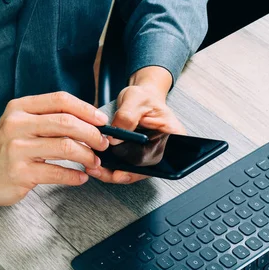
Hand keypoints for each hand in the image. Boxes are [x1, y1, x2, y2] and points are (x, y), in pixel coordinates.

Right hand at [0, 92, 108, 206]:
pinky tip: (81, 177)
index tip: (102, 121)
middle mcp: (17, 125)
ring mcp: (17, 149)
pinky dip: (75, 176)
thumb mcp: (20, 123)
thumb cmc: (5, 148)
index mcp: (20, 108)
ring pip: (66, 147)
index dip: (86, 109)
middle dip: (92, 134)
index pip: (60, 100)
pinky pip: (58, 173)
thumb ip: (47, 118)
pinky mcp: (20, 173)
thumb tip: (89, 120)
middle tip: (103, 144)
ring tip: (94, 161)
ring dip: (87, 156)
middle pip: (66, 123)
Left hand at [87, 66, 185, 183]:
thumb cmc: (144, 96)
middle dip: (120, 172)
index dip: (136, 168)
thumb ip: (126, 117)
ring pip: (133, 171)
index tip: (118, 173)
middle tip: (99, 170)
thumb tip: (115, 138)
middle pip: (144, 169)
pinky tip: (99, 165)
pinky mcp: (139, 155)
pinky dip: (112, 166)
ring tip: (95, 169)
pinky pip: (127, 166)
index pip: (155, 157)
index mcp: (173, 134)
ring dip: (113, 172)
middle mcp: (165, 148)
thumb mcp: (135, 100)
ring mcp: (151, 153)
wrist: (140, 98)